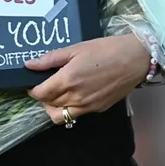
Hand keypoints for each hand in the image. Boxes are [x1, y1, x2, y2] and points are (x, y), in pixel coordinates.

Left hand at [25, 35, 150, 120]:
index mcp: (68, 80)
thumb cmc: (106, 49)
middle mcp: (76, 97)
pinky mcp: (98, 109)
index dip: (33, 89)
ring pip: (60, 116)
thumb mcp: (76, 49)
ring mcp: (87, 106)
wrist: (135, 59)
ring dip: (54, 107)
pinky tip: (75, 94)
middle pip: (49, 105)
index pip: (40, 94)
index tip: (34, 82)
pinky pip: (76, 115)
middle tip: (46, 84)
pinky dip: (70, 108)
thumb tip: (29, 65)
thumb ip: (51, 59)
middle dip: (43, 96)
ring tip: (58, 93)